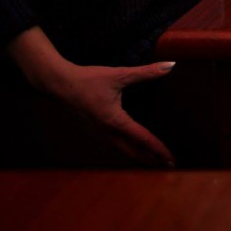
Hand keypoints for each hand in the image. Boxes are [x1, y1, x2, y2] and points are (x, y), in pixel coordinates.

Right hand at [7, 27, 175, 166]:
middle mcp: (107, 132)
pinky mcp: (95, 132)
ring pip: (123, 152)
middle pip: (133, 152)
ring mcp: (99, 134)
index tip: (171, 159)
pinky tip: (133, 151)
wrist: (59, 84)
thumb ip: (146, 72)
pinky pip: (114, 147)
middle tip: (170, 165)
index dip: (158, 149)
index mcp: (115, 121)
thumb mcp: (119, 74)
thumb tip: (170, 65)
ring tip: (155, 161)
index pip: (142, 139)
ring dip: (140, 158)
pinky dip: (128, 152)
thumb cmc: (89, 79)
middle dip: (152, 159)